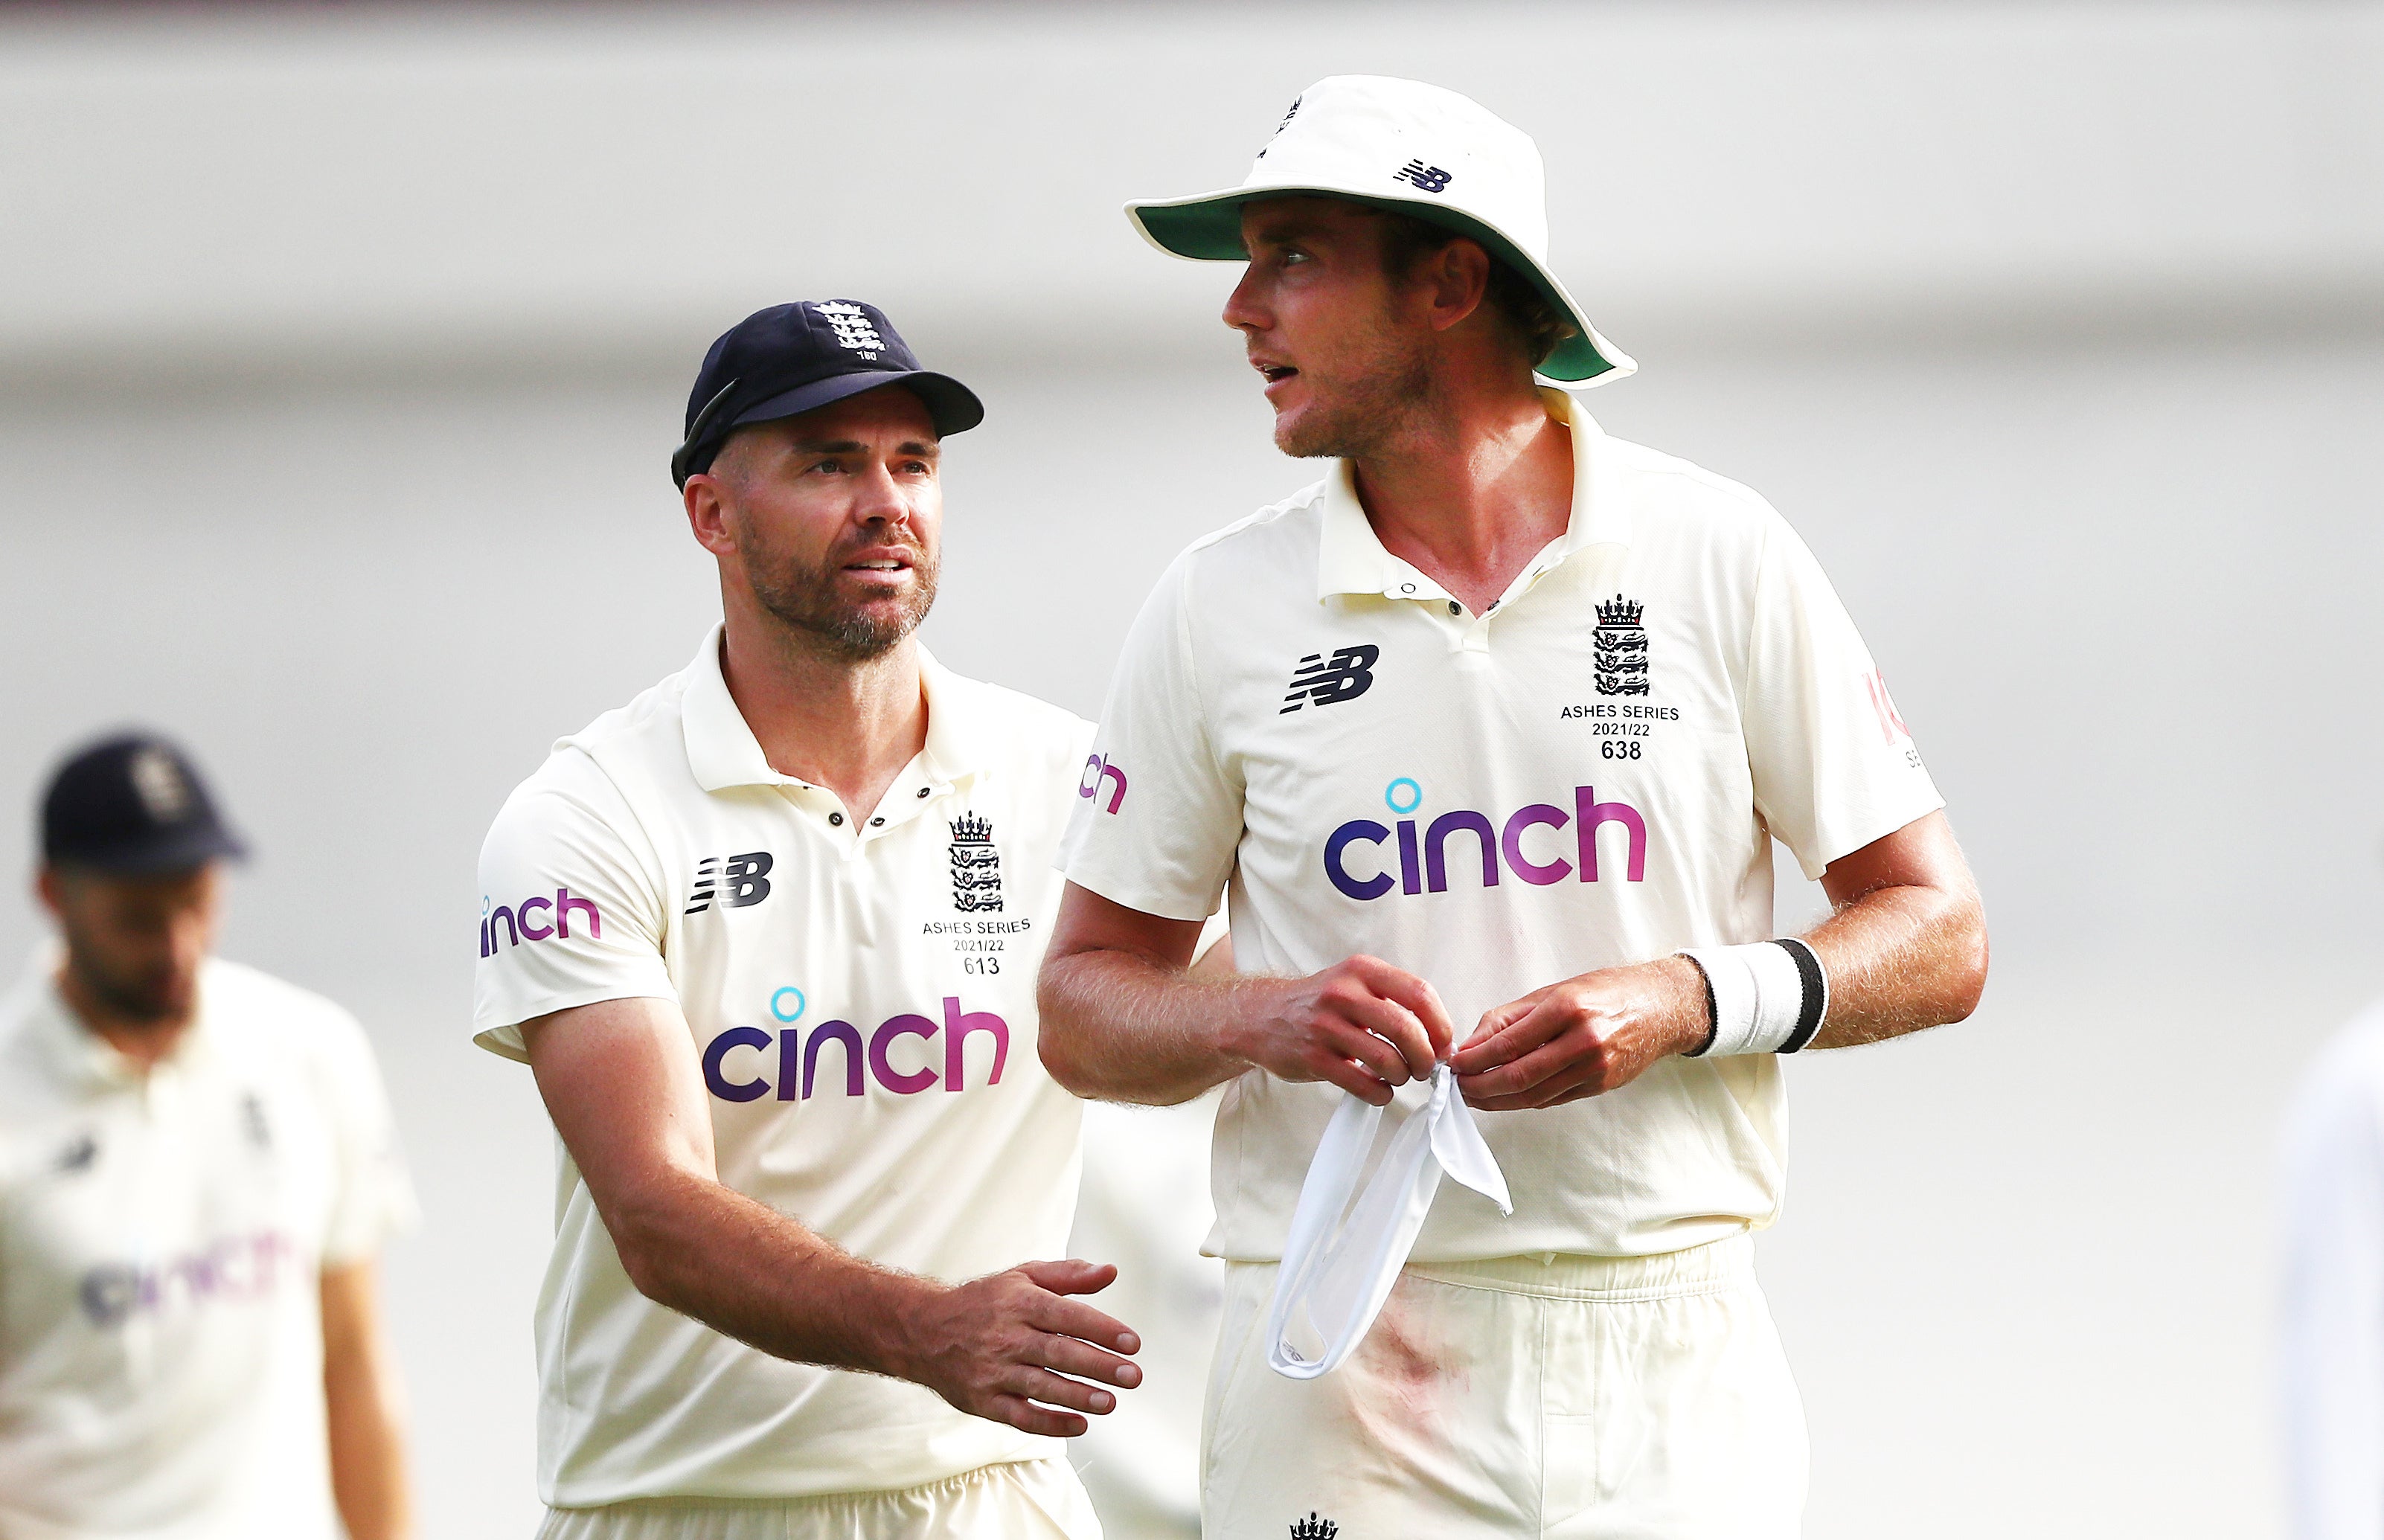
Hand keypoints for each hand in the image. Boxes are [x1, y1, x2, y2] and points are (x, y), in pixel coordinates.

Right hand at [890, 1260, 1141, 1437]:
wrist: (924, 1331)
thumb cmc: (984, 1302)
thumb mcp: (1023, 1277)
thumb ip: (1069, 1275)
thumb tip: (1110, 1272)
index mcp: (1019, 1302)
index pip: (1067, 1316)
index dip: (1102, 1329)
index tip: (1132, 1343)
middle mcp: (1006, 1336)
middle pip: (1059, 1353)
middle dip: (1099, 1366)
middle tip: (1132, 1375)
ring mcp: (993, 1371)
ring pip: (1041, 1386)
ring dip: (1078, 1396)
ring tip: (1110, 1402)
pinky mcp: (983, 1401)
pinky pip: (1020, 1417)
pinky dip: (1050, 1424)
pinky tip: (1078, 1424)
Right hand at [1224, 955, 1453, 1105]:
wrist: (1263, 1015)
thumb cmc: (1321, 1004)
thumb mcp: (1355, 982)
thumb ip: (1394, 1000)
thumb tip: (1440, 1038)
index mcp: (1362, 970)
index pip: (1419, 993)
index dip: (1441, 1024)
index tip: (1444, 1044)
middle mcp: (1343, 993)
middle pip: (1406, 1028)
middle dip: (1426, 1056)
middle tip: (1426, 1068)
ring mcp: (1325, 1026)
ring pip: (1386, 1059)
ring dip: (1403, 1076)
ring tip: (1400, 1076)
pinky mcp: (1313, 1058)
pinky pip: (1362, 1083)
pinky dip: (1380, 1093)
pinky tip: (1379, 1090)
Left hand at [1450, 958, 1706, 1110]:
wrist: (1660, 1007)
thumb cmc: (1606, 992)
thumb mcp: (1553, 991)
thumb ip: (1508, 1018)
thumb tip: (1470, 1045)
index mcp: (1567, 1009)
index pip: (1508, 1044)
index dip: (1475, 1060)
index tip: (1454, 1063)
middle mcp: (1583, 1040)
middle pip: (1518, 1076)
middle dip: (1480, 1086)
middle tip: (1457, 1086)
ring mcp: (1594, 1067)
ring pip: (1533, 1095)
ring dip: (1497, 1100)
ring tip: (1474, 1095)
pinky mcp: (1600, 1086)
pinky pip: (1552, 1099)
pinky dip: (1523, 1100)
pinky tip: (1504, 1096)